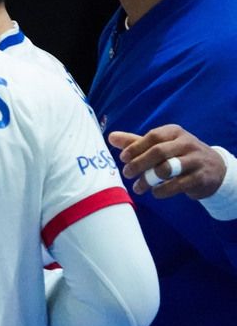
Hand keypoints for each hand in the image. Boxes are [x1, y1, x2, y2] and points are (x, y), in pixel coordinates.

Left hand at [109, 126, 226, 198]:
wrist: (214, 168)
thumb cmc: (179, 154)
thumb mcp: (160, 145)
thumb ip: (136, 142)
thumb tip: (111, 137)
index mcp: (175, 132)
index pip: (153, 136)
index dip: (135, 147)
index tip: (122, 159)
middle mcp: (187, 143)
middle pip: (158, 152)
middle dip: (139, 164)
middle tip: (127, 174)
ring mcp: (195, 160)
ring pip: (167, 169)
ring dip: (148, 180)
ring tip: (138, 188)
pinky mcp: (201, 177)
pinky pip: (178, 184)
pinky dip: (162, 190)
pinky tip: (155, 192)